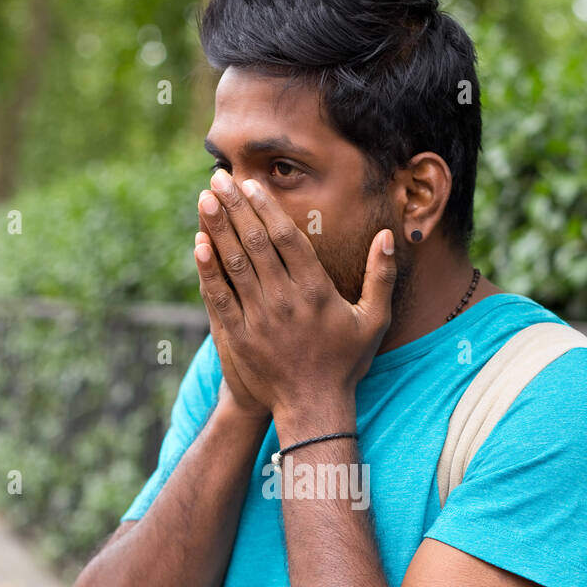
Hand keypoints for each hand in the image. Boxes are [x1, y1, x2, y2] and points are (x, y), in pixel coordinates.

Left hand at [194, 171, 394, 424]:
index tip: (251, 184)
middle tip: (219, 178)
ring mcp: (260, 319)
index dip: (267, 208)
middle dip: (235, 207)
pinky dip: (207, 270)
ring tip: (205, 199)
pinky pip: (219, 297)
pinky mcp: (239, 337)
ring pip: (234, 264)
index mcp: (316, 291)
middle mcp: (285, 300)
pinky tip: (198, 244)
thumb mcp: (374, 319)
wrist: (314, 408)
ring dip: (217, 228)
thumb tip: (388, 237)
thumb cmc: (346, 363)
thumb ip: (381, 276)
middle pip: (256, 243)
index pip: (287, 239)